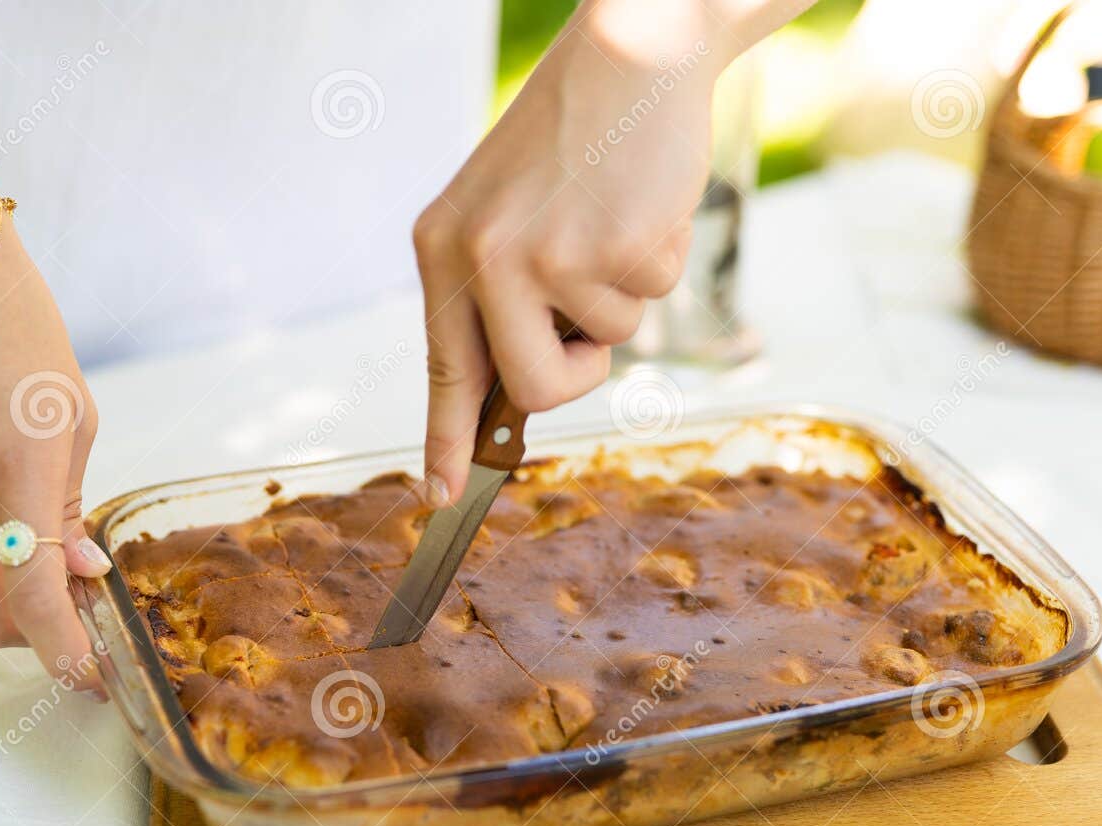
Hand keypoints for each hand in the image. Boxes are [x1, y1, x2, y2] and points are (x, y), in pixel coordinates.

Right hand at [0, 218, 107, 690]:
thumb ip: (74, 507)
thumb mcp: (75, 419)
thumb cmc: (23, 337)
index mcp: (17, 463)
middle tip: (66, 619)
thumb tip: (82, 576)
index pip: (34, 589)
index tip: (85, 673)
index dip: (62, 647)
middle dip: (30, 636)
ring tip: (27, 519)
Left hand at [411, 8, 723, 503]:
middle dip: (576, 373)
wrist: (630, 52)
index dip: (445, 440)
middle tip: (589, 322)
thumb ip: (499, 297)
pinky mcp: (614, 248)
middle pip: (533, 386)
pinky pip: (653, 297)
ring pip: (607, 340)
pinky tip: (641, 199)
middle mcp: (483, 257)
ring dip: (625, 291)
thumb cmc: (571, 140)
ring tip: (610, 213)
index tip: (439, 498)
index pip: (445, 367)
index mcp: (443, 247)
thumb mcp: (504, 211)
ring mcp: (548, 255)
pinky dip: (661, 258)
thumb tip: (512, 395)